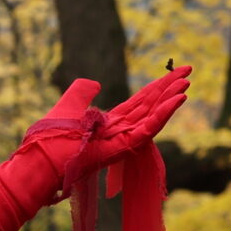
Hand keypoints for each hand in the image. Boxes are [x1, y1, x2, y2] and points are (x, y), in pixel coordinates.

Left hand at [25, 67, 191, 186]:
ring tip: (186, 83)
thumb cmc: (50, 137)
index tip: (175, 72)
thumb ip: (82, 92)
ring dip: (171, 99)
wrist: (42, 159)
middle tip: (189, 71)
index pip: (140, 101)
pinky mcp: (126, 146)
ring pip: (154, 115)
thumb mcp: (69, 105)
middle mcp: (121, 130)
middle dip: (169, 88)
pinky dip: (164, 114)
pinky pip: (150, 128)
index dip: (157, 87)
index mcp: (110, 122)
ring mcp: (125, 139)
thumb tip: (94, 83)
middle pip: (151, 105)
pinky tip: (178, 99)